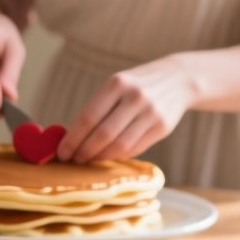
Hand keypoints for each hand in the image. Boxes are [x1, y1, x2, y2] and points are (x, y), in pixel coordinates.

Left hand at [61, 55, 198, 162]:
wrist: (178, 79)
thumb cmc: (136, 85)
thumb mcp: (116, 85)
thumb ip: (97, 108)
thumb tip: (70, 137)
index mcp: (117, 83)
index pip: (89, 116)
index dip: (73, 138)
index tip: (62, 151)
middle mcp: (135, 97)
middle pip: (104, 134)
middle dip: (84, 151)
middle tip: (73, 159)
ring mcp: (151, 113)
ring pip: (120, 146)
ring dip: (100, 157)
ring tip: (88, 159)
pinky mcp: (163, 127)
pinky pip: (135, 148)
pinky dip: (118, 155)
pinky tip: (108, 155)